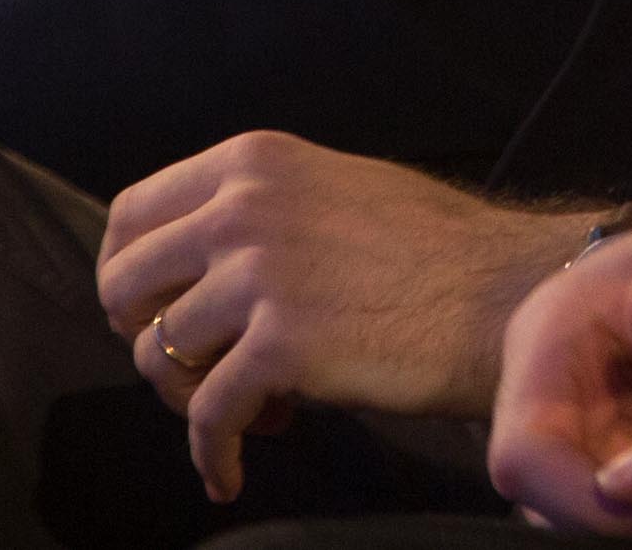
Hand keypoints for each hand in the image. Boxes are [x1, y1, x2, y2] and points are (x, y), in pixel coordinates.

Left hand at [97, 132, 594, 500]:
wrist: (508, 291)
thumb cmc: (436, 250)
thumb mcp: (336, 188)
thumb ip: (263, 208)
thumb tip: (194, 262)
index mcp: (255, 161)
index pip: (131, 213)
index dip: (127, 272)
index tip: (152, 311)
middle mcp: (245, 206)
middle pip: (124, 286)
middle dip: (146, 339)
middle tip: (195, 366)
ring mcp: (261, 274)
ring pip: (161, 356)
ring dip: (193, 397)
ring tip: (254, 409)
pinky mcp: (281, 344)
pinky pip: (206, 416)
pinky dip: (212, 453)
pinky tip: (230, 469)